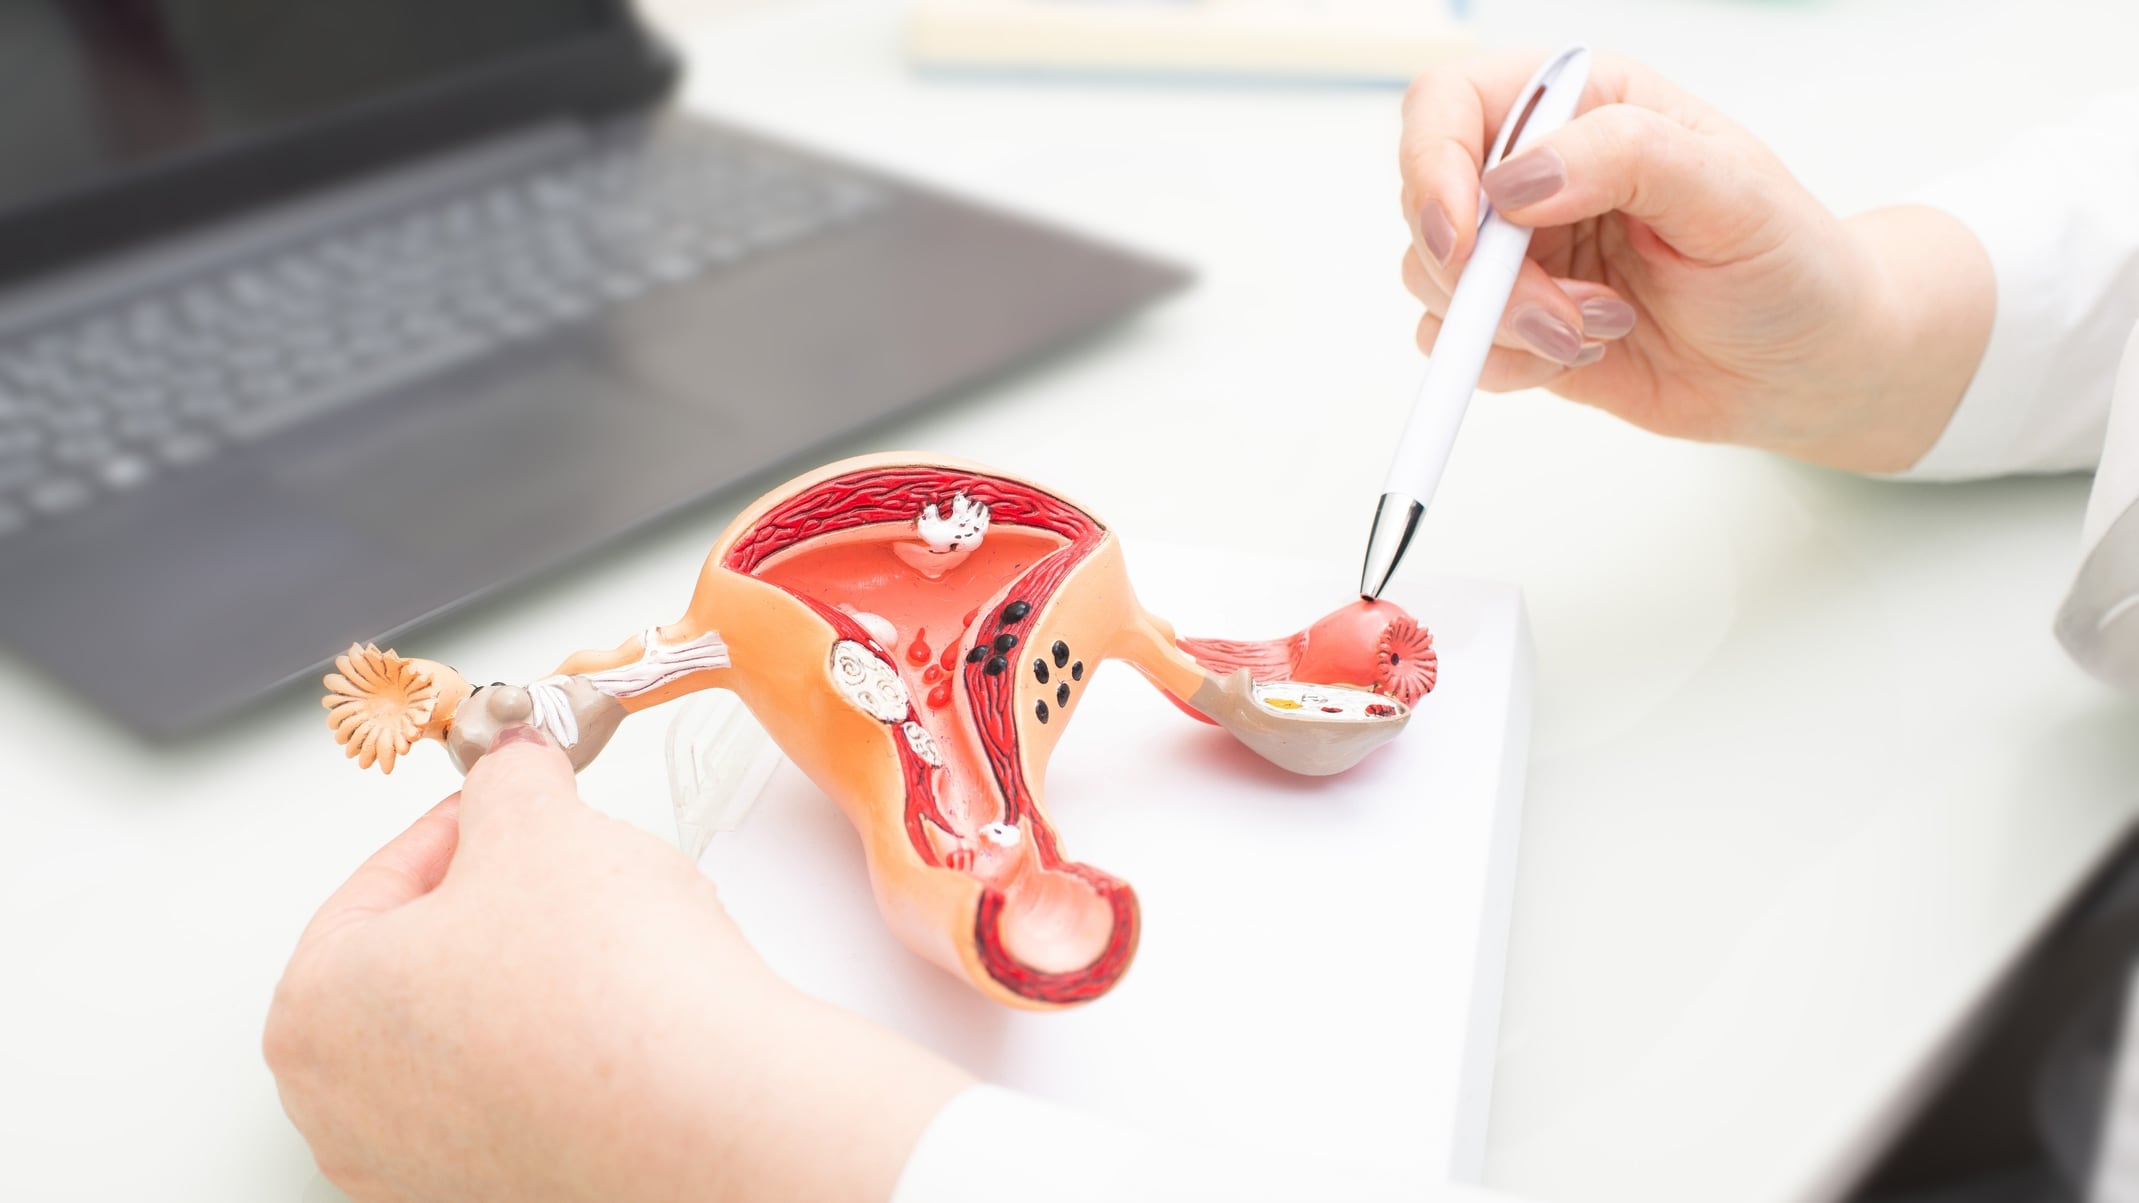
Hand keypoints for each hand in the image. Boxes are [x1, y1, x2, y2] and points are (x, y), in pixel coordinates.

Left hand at [265, 727, 969, 1202]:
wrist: (707, 1114)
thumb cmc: (605, 997)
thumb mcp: (540, 819)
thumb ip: (510, 776)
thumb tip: (513, 769)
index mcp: (312, 1010)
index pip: (382, 878)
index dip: (463, 822)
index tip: (511, 803)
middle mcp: (340, 1109)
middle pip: (416, 961)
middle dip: (492, 903)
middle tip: (560, 866)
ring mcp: (414, 1167)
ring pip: (468, 1031)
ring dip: (528, 977)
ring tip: (605, 944)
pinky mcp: (498, 1190)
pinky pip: (517, 1093)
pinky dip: (558, 1050)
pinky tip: (620, 1015)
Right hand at [1399, 51, 1992, 471]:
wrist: (1805, 365)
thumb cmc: (1788, 264)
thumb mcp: (1731, 193)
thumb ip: (1629, 157)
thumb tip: (1521, 177)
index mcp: (1583, 104)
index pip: (1451, 104)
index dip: (1432, 165)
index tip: (1463, 239)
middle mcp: (1537, 170)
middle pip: (1426, 202)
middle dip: (1481, 273)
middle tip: (1561, 311)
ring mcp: (1519, 250)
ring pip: (1433, 281)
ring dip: (1508, 323)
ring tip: (1602, 327)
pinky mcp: (1515, 321)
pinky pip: (1460, 345)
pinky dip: (1509, 363)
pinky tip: (1588, 351)